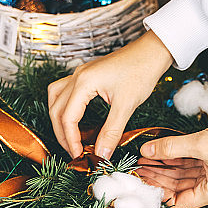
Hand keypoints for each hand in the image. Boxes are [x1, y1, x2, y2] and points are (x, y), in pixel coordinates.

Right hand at [48, 30, 173, 158]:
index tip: (79, 156)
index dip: (71, 140)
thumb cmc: (141, 72)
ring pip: (55, 99)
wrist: (152, 52)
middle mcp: (77, 76)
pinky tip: (74, 117)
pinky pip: (64, 91)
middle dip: (62, 134)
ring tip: (69, 137)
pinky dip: (64, 107)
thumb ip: (111, 132)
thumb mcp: (127, 105)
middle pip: (56, 110)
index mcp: (84, 83)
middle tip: (74, 152)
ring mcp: (80, 74)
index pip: (67, 118)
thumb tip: (101, 154)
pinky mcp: (86, 74)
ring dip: (58, 119)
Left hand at [136, 107, 207, 207]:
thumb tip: (145, 151)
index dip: (159, 194)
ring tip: (143, 160)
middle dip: (157, 178)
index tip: (142, 183)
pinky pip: (190, 163)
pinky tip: (159, 153)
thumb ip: (170, 148)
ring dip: (164, 167)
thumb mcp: (201, 144)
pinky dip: (175, 158)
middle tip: (137, 170)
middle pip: (178, 187)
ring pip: (183, 173)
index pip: (179, 202)